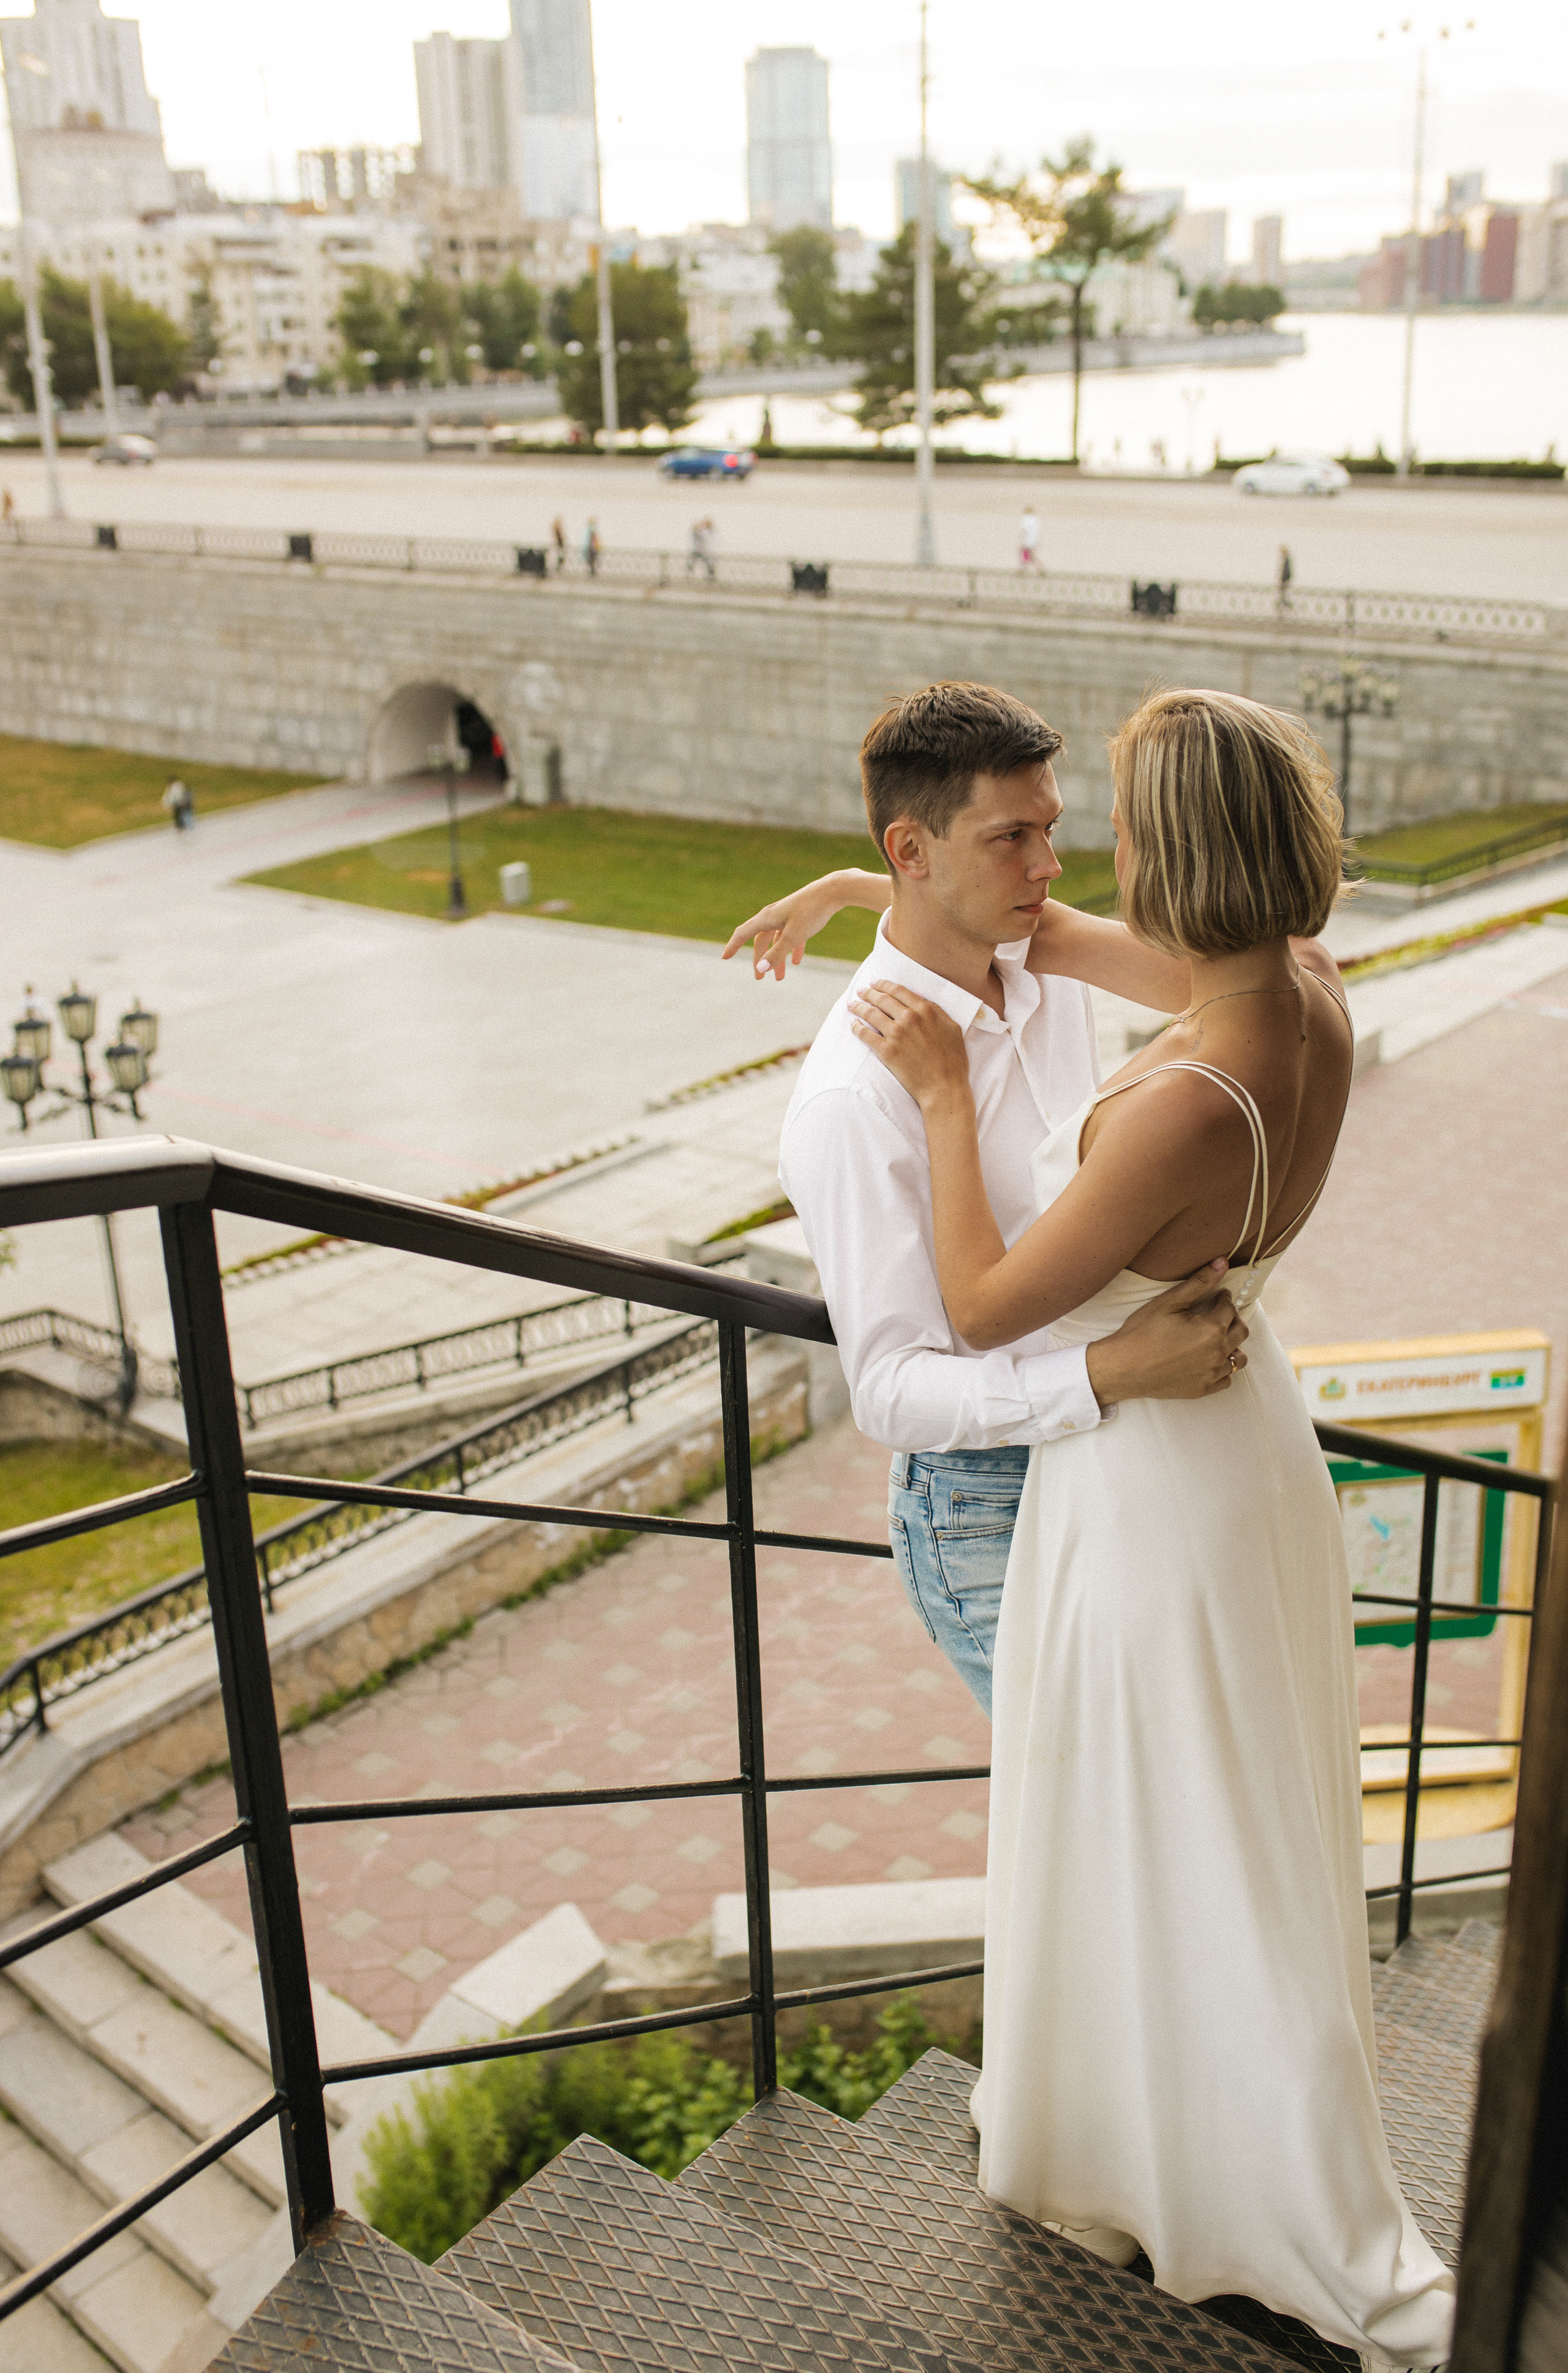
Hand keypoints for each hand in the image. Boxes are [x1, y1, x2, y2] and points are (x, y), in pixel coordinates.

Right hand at [721, 871, 860, 980]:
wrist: (833, 891)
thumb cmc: (812, 912)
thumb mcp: (793, 936)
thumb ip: (776, 954)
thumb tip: (760, 969)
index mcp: (766, 918)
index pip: (743, 933)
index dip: (733, 946)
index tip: (724, 958)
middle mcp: (773, 916)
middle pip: (761, 941)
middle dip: (760, 961)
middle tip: (760, 979)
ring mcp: (786, 916)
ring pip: (776, 940)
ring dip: (777, 959)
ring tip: (780, 977)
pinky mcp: (799, 917)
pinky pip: (791, 936)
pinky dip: (792, 949)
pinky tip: (797, 961)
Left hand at [848, 980, 969, 1108]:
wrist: (944, 1087)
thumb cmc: (953, 1061)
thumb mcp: (952, 1028)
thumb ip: (937, 1011)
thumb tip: (921, 1000)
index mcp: (926, 1010)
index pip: (899, 991)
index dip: (884, 985)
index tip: (875, 983)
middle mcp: (909, 1018)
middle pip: (882, 999)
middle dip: (868, 993)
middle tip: (859, 991)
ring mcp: (896, 1034)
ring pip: (871, 1013)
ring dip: (859, 1007)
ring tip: (852, 1005)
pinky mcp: (886, 1051)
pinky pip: (865, 1035)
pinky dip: (857, 1028)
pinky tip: (853, 1025)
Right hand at [1084, 1261, 1249, 1407]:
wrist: (1123, 1368)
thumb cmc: (1142, 1332)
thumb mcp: (1169, 1302)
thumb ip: (1199, 1282)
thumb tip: (1223, 1262)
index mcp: (1212, 1329)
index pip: (1230, 1308)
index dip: (1223, 1298)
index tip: (1218, 1296)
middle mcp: (1218, 1353)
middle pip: (1241, 1331)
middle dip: (1233, 1319)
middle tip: (1219, 1314)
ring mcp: (1212, 1374)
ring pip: (1239, 1358)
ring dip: (1233, 1345)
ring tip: (1217, 1338)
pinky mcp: (1203, 1389)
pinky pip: (1227, 1379)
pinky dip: (1223, 1368)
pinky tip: (1209, 1360)